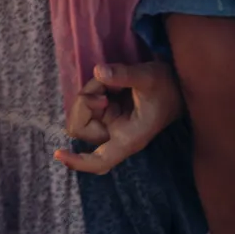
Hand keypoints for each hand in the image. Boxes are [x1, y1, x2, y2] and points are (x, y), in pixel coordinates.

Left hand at [55, 61, 184, 174]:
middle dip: (85, 103)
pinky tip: (110, 82)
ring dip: (90, 93)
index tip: (59, 153)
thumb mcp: (149, 77)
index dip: (78, 162)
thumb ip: (124, 75)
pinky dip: (93, 89)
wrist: (175, 83)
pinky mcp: (107, 112)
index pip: (100, 161)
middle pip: (81, 129)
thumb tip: (99, 71)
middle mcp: (116, 135)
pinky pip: (88, 102)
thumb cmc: (167, 86)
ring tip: (111, 81)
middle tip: (103, 88)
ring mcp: (110, 123)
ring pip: (82, 113)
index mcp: (128, 138)